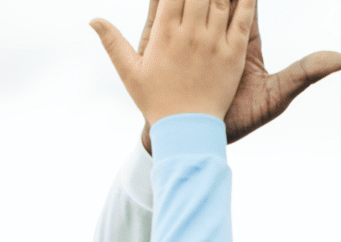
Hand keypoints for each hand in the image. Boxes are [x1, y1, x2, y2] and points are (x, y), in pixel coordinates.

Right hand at [91, 0, 256, 124]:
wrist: (185, 130)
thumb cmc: (155, 102)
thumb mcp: (129, 72)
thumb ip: (112, 42)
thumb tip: (93, 20)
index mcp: (164, 35)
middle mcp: (189, 34)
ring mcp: (213, 43)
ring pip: (221, 0)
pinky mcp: (233, 55)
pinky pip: (243, 20)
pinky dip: (247, 2)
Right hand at [135, 0, 340, 150]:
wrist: (198, 138)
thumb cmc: (240, 120)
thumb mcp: (275, 97)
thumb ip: (304, 74)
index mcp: (246, 40)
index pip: (247, 3)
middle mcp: (220, 34)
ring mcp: (193, 38)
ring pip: (194, 2)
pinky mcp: (168, 44)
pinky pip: (167, 16)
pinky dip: (165, 1)